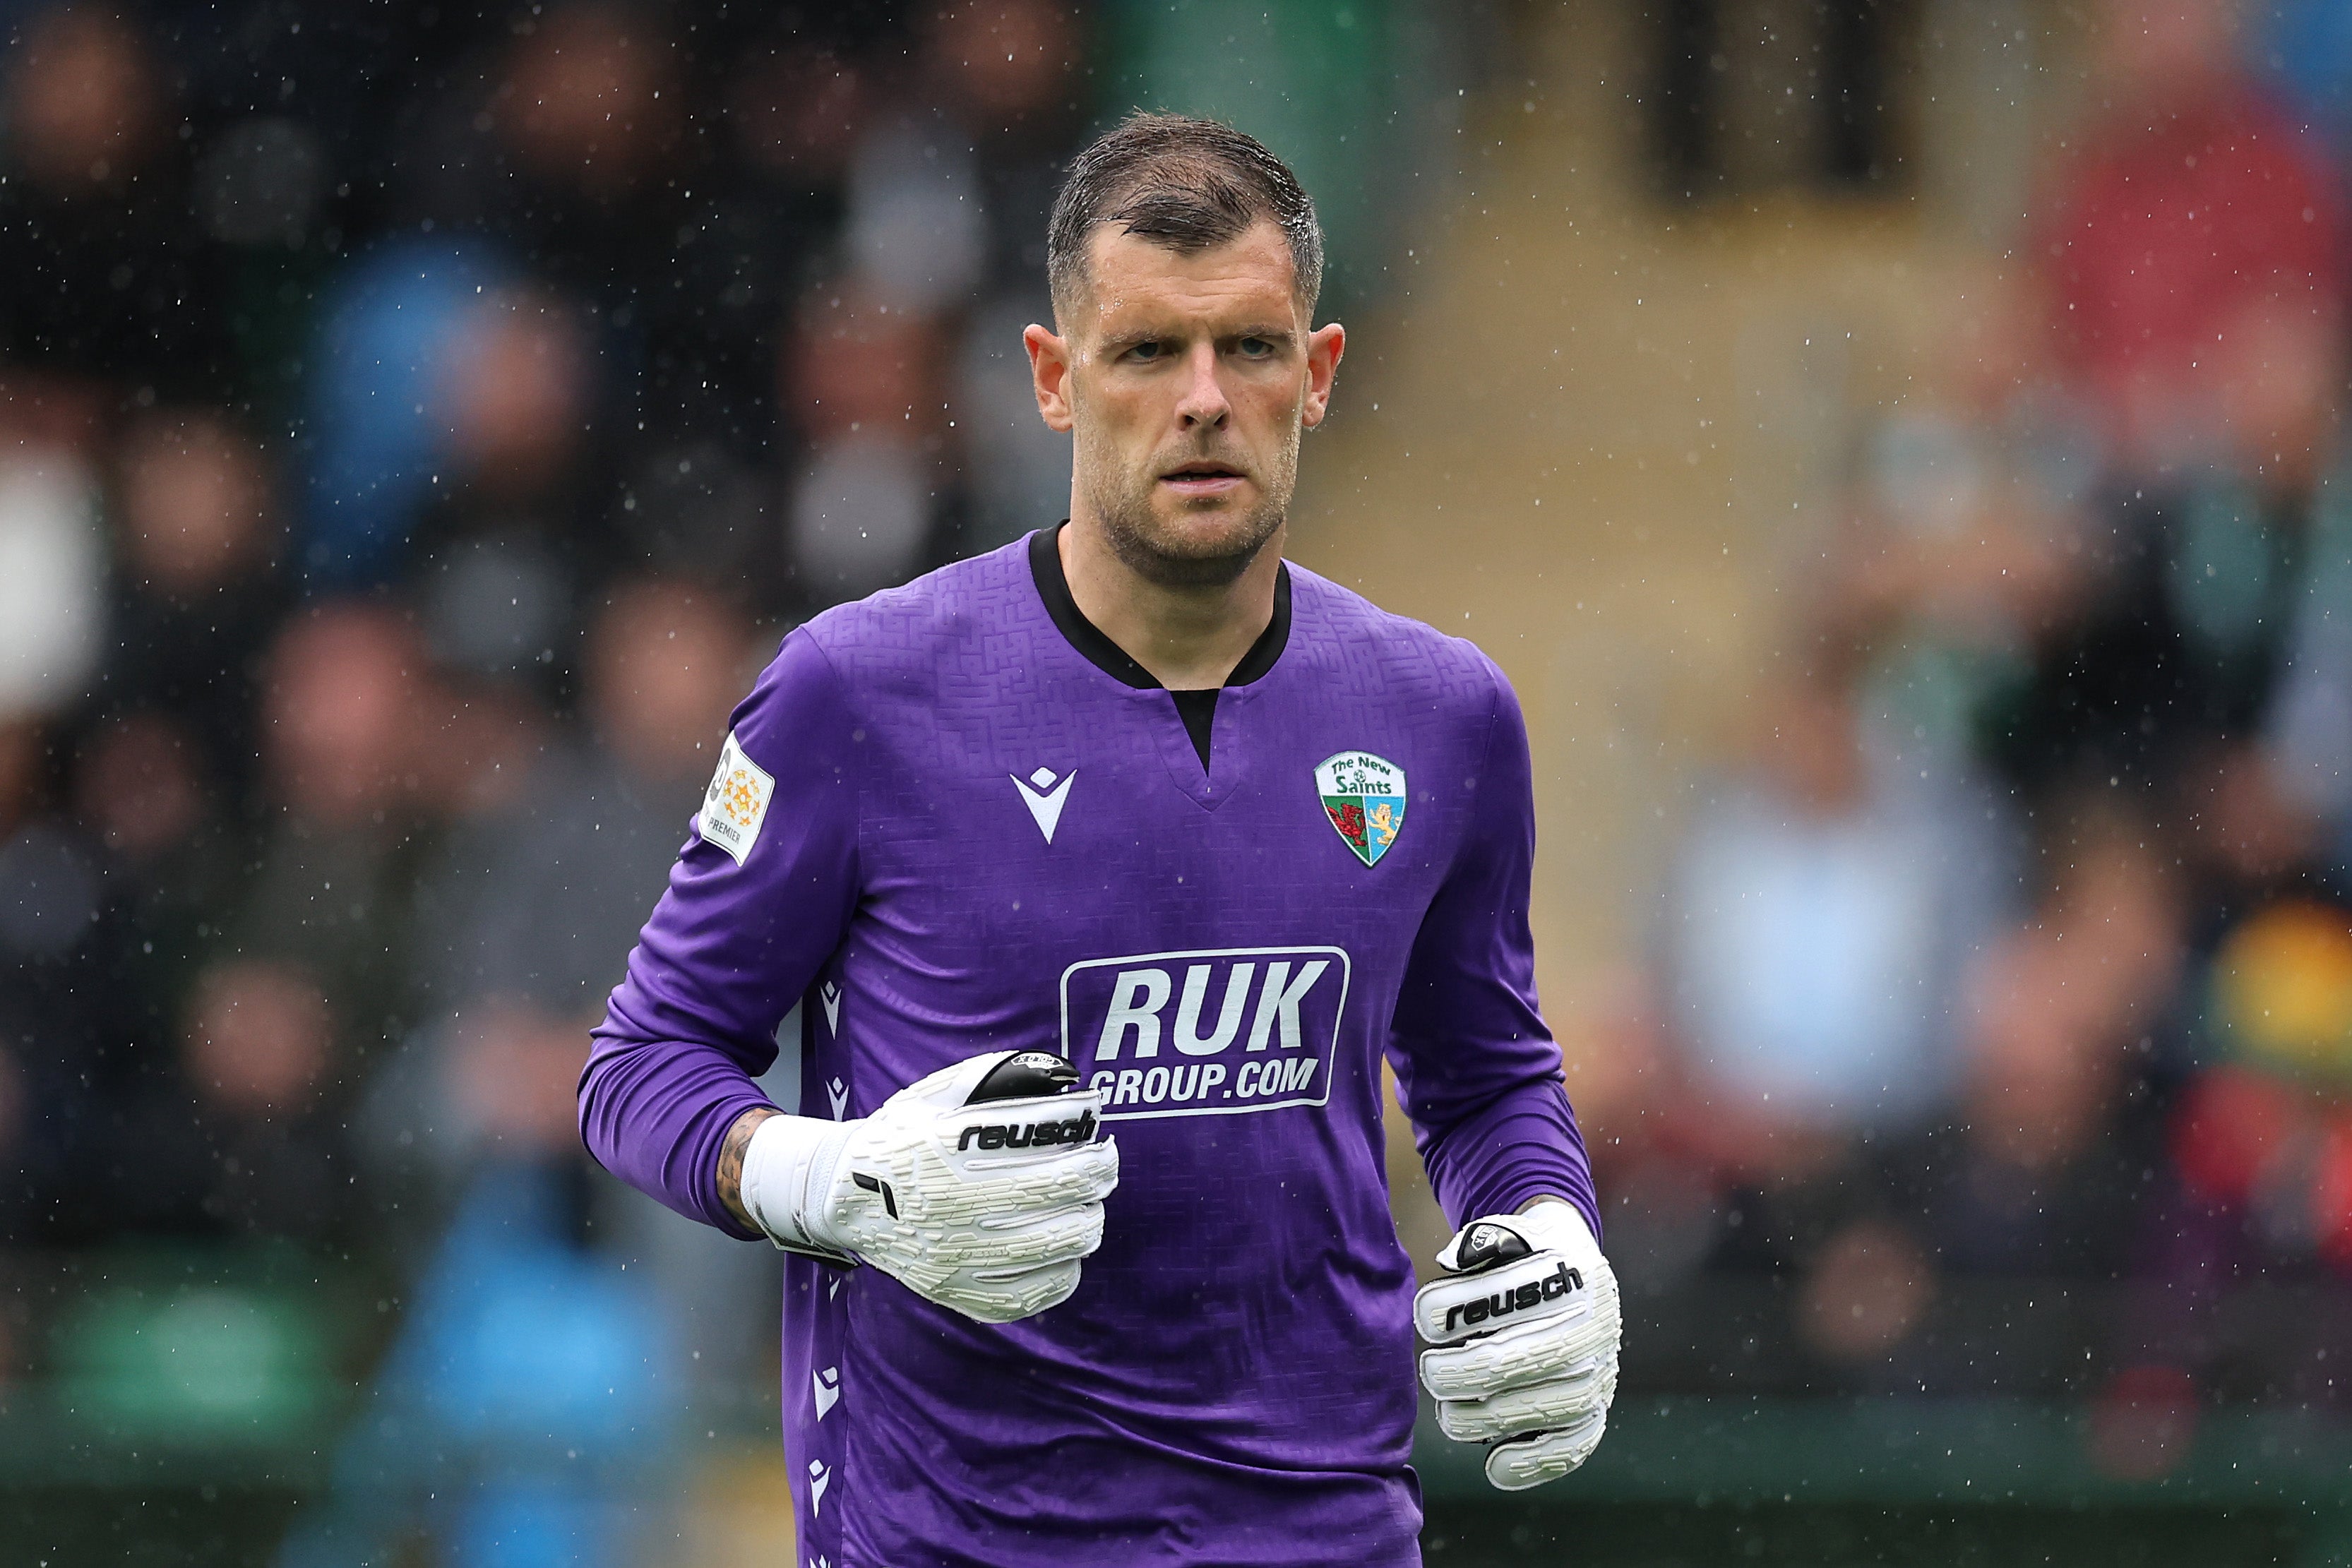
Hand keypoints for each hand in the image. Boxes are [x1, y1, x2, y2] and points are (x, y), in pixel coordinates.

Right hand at [740, 1050, 1118, 1322]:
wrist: (843, 1197)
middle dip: (1095, 1184)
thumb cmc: (900, 1139)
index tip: (1104, 1144)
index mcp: (949, 1152)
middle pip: (1054, 1199)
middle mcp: (952, 1206)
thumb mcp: (933, 1095)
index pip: (1042, 1153)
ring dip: (1085, 1227)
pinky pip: (1027, 1296)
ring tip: (1087, 1210)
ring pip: (1050, 1250)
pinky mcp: (953, 1291)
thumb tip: (1059, 1076)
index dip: (1088, 1152)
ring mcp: (952, 1256)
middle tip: (1103, 1172)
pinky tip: (1063, 1253)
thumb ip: (992, 1079)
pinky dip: (1060, 1275)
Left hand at [1413, 1200, 1620, 1489]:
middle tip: (1431, 1373)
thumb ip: (1477, 1243)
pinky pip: (1576, 1442)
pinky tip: (1495, 1466)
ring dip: (1493, 1419)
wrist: (1573, 1267)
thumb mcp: (1504, 1231)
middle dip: (1472, 1371)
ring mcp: (1602, 1368)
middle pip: (1536, 1358)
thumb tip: (1454, 1261)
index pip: (1518, 1293)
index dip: (1466, 1308)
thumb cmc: (1521, 1253)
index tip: (1425, 1317)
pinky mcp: (1598, 1406)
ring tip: (1449, 1416)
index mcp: (1573, 1271)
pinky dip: (1537, 1462)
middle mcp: (1597, 1322)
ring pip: (1553, 1406)